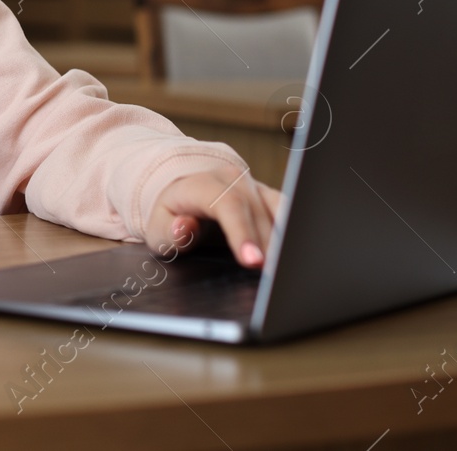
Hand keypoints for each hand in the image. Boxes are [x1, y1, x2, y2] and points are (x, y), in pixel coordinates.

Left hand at [145, 166, 282, 268]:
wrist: (182, 188)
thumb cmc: (171, 214)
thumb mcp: (157, 227)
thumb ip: (169, 231)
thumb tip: (184, 227)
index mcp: (203, 184)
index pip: (228, 205)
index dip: (242, 233)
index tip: (252, 260)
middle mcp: (233, 180)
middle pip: (258, 212)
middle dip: (269, 246)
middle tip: (277, 277)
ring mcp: (254, 186)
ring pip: (280, 210)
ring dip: (287, 240)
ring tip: (292, 269)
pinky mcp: (269, 197)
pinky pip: (288, 212)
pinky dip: (295, 234)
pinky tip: (299, 255)